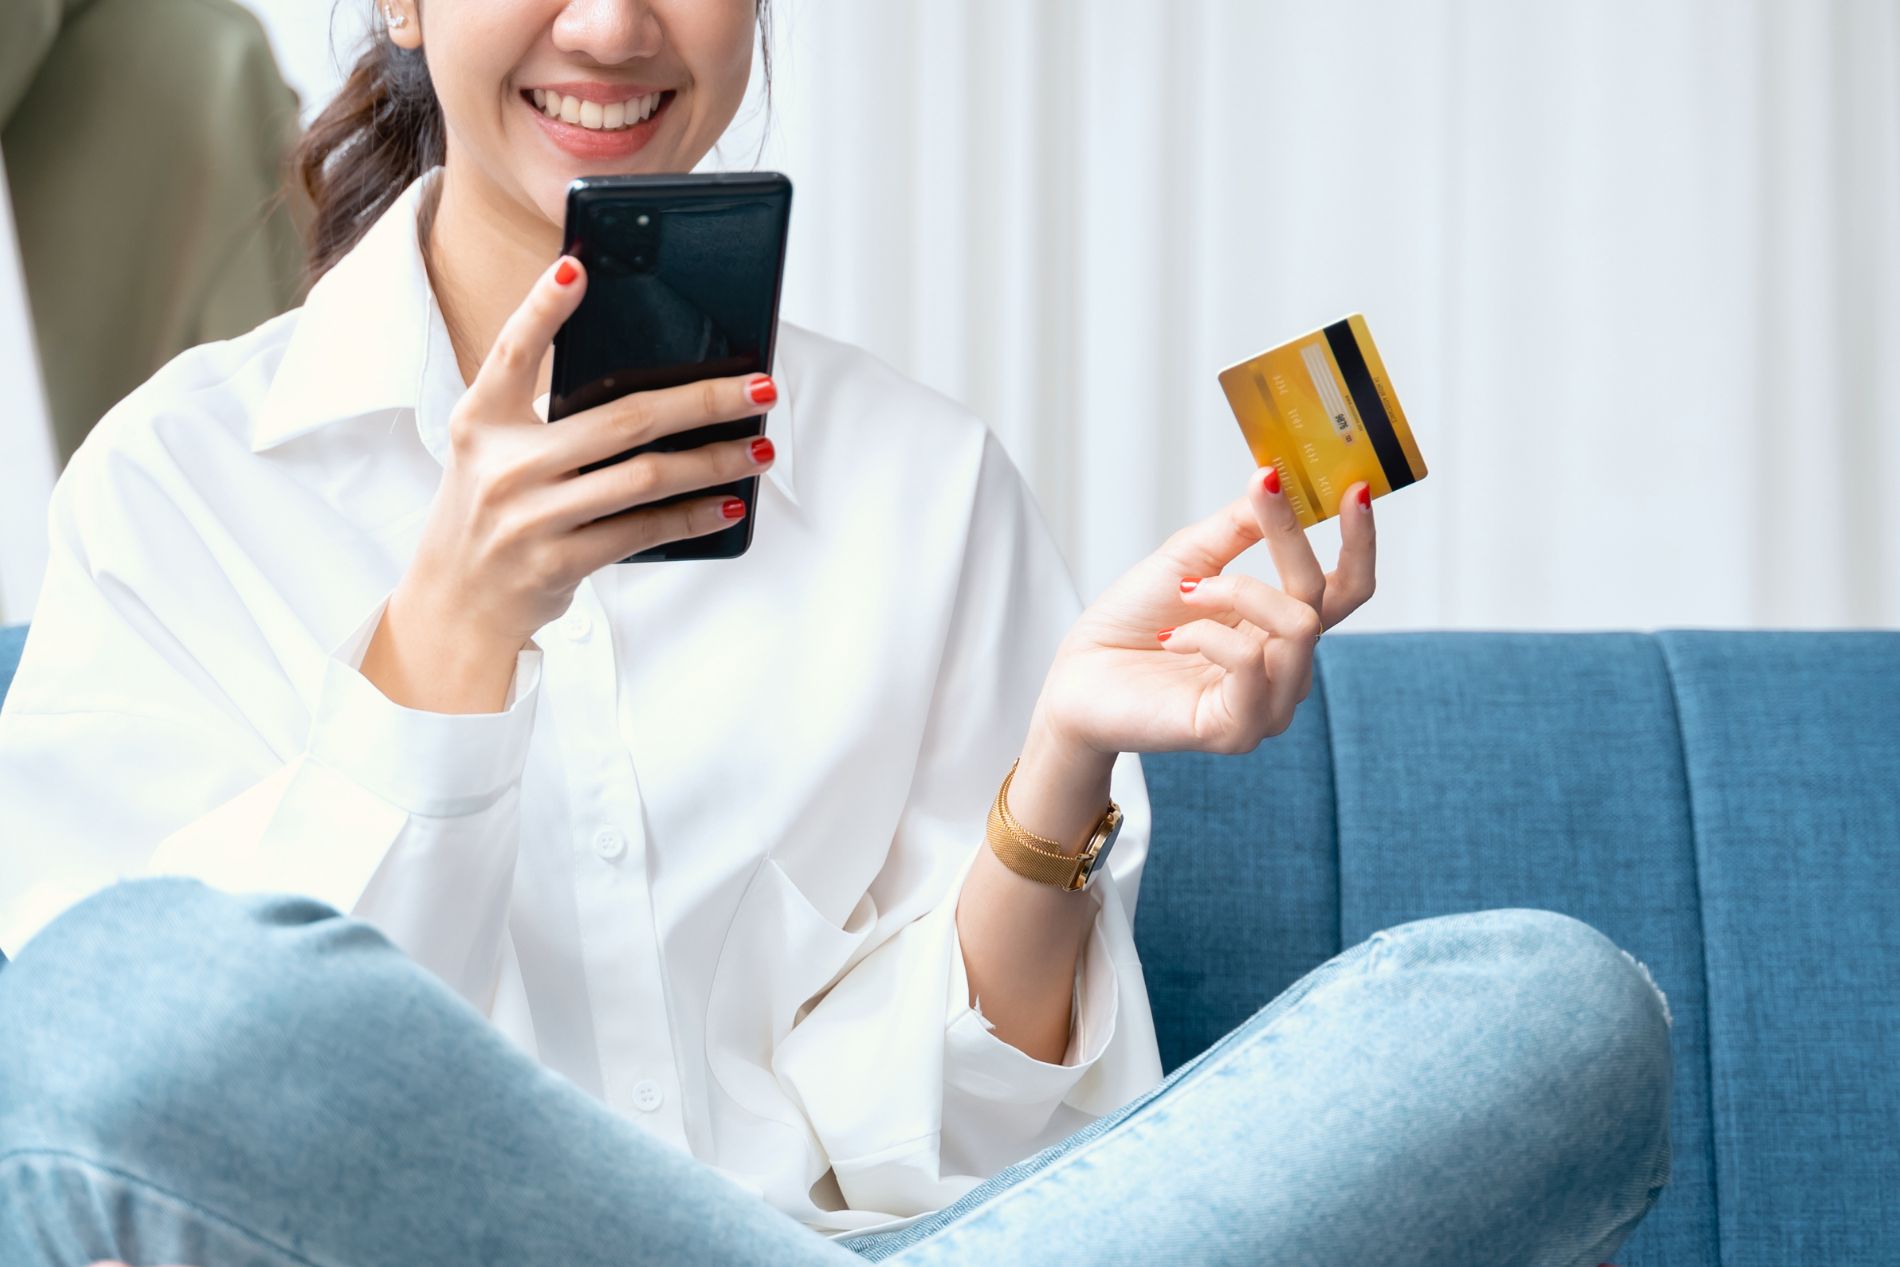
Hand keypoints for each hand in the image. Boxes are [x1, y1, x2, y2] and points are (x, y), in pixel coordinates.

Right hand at [405, 253, 782, 653]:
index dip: (542, 307)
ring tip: (759, 447)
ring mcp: (530, 517)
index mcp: (482, 420)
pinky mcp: (558, 562)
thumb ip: (544, 418)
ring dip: (714, 460)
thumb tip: (648, 387)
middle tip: (758, 387)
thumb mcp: (493, 454)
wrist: (455, 605)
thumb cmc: (490, 515)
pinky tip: (729, 503)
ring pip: (645, 477)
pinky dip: (693, 516)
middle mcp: (503, 464)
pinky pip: (643, 531)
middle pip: (623, 418)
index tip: (579, 268)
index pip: (512, 351)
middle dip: (703, 399)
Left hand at [1033, 466, 1375, 757]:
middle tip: (1263, 492)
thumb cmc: (1132, 624)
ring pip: (1297, 627)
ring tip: (1185, 593)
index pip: (1346, 589)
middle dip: (1291, 540)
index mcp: (1280, 629)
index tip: (1358, 486)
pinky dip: (1207, 634)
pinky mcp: (1239, 729)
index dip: (1361, 542)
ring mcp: (1269, 705)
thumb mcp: (1188, 559)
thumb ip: (1238, 527)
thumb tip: (1277, 480)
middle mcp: (1286, 669)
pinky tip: (1172, 637)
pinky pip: (1249, 664)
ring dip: (1236, 591)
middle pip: (1323, 600)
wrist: (1077, 678)